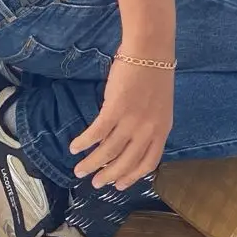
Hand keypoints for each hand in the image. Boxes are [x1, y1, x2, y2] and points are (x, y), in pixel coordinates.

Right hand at [69, 61, 173, 189]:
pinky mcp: (115, 109)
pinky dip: (84, 143)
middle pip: (126, 162)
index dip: (132, 177)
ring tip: (79, 170)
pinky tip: (74, 147)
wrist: (149, 50)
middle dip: (108, 176)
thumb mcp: (157, 105)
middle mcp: (148, 130)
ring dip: (92, 163)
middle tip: (95, 184)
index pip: (148, 163)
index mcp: (162, 130)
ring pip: (108, 151)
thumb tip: (124, 140)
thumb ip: (146, 124)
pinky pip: (96, 133)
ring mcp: (132, 121)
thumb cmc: (153, 72)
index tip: (119, 186)